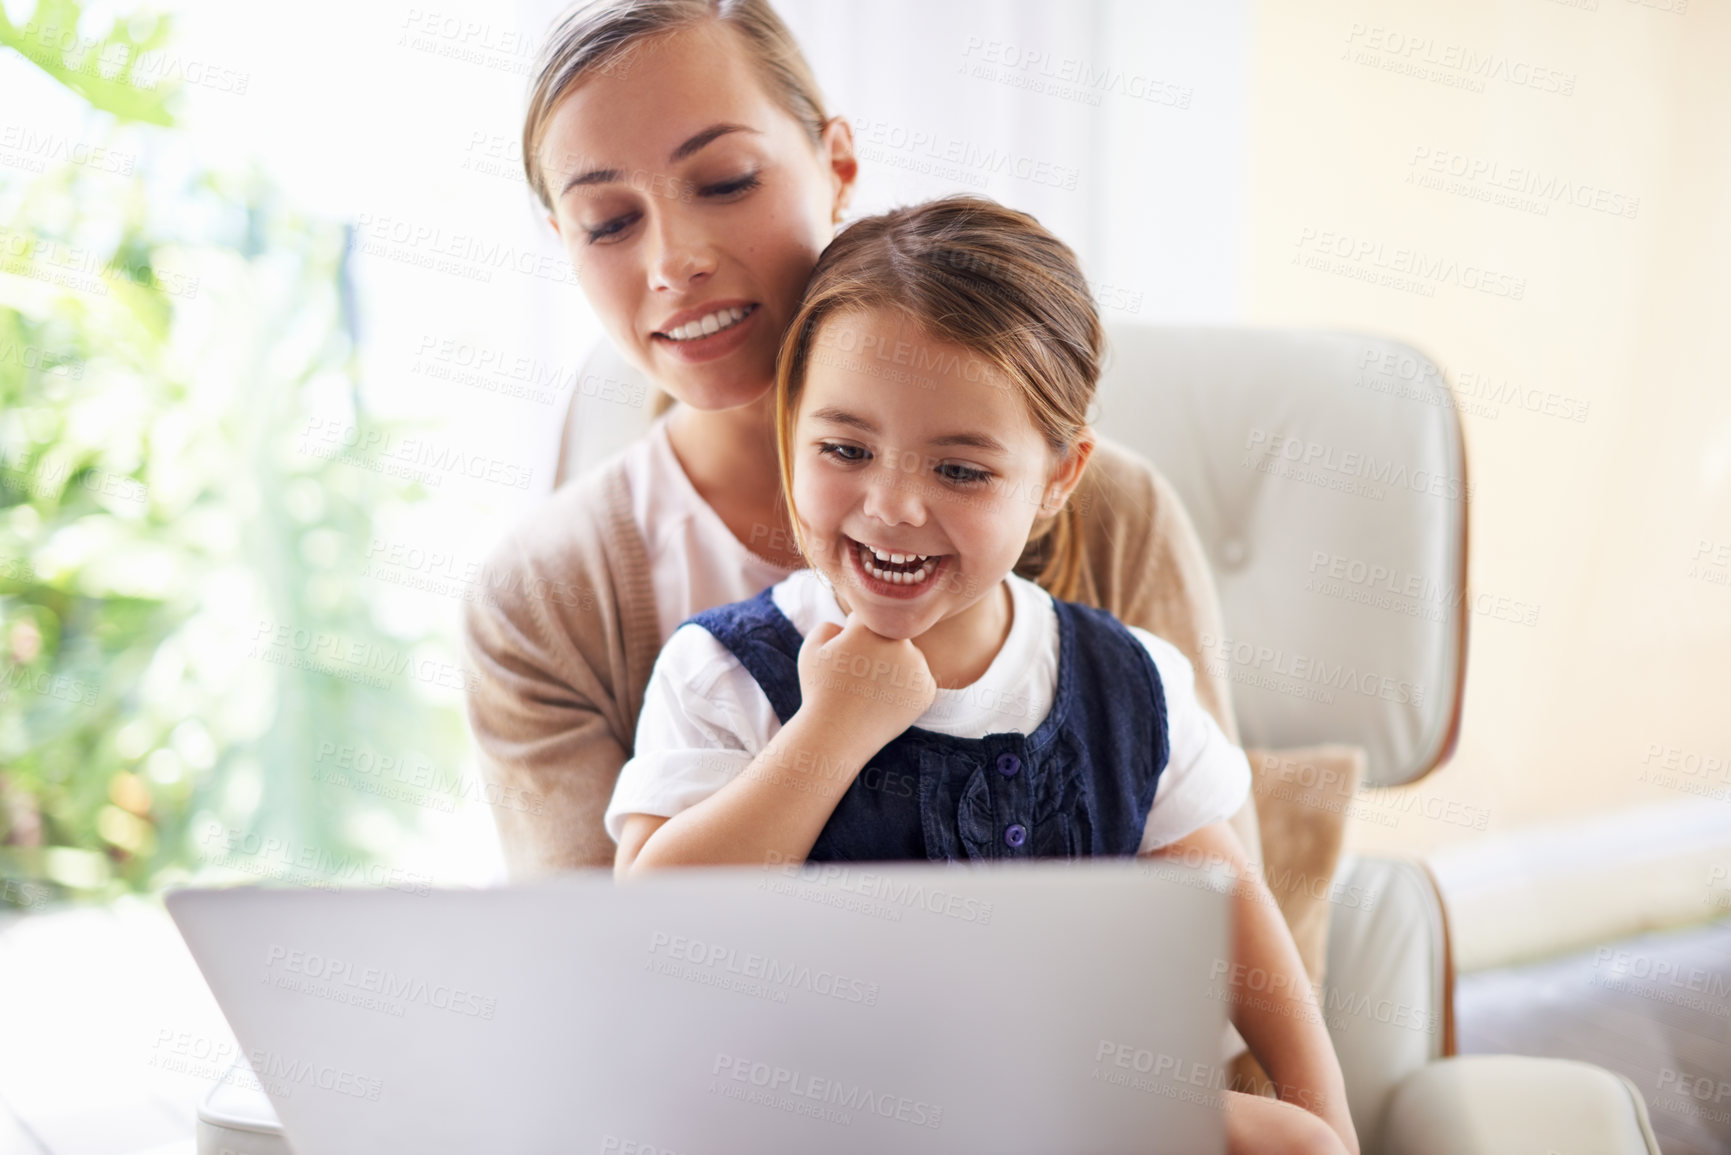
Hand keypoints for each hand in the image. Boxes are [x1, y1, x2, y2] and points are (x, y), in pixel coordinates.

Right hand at [796, 614, 936, 749]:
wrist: (837, 734)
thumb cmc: (820, 692)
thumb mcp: (811, 651)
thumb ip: (828, 625)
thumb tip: (847, 623)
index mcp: (870, 627)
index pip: (867, 620)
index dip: (853, 637)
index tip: (845, 657)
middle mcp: (898, 642)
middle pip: (891, 636)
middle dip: (877, 650)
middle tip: (859, 676)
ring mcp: (917, 666)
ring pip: (907, 657)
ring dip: (894, 667)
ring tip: (871, 691)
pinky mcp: (927, 689)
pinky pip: (917, 680)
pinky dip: (905, 689)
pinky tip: (885, 701)